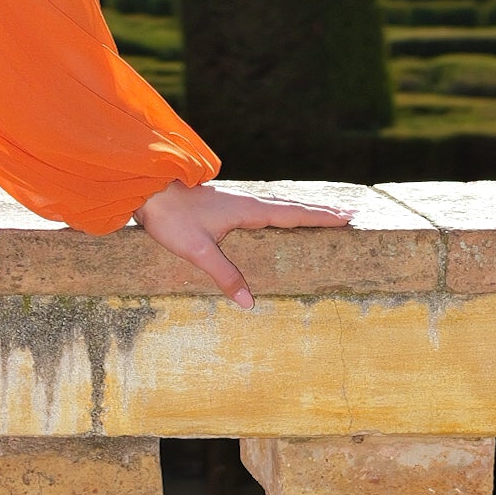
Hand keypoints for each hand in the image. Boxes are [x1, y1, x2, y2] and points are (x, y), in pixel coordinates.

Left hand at [132, 179, 350, 309]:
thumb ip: (225, 275)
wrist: (148, 191)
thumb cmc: (172, 219)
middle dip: (319, 211)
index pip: (293, 214)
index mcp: (248, 210)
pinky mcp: (224, 204)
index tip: (346, 216)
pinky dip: (280, 210)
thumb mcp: (198, 251)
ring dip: (301, 209)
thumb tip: (249, 302)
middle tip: (347, 213)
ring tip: (320, 214)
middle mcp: (246, 202)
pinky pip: (263, 207)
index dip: (320, 216)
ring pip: (277, 205)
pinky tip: (275, 216)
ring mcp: (236, 201)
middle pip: (291, 206)